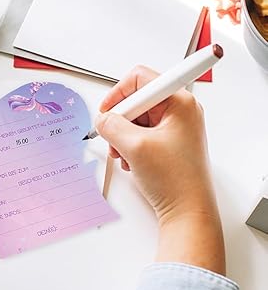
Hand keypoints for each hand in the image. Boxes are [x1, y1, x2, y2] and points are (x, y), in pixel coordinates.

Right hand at [96, 66, 224, 273]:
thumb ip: (112, 125)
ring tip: (124, 154)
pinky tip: (132, 160)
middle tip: (116, 138)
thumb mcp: (135, 146)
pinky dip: (130, 145)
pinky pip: (140, 134)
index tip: (108, 111)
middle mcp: (179, 111)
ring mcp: (174, 127)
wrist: (186, 212)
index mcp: (179, 102)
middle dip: (120, 121)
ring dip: (122, 136)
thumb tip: (102, 118)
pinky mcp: (168, 142)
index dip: (119, 93)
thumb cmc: (176, 180)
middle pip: (136, 100)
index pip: (141, 78)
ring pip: (135, 119)